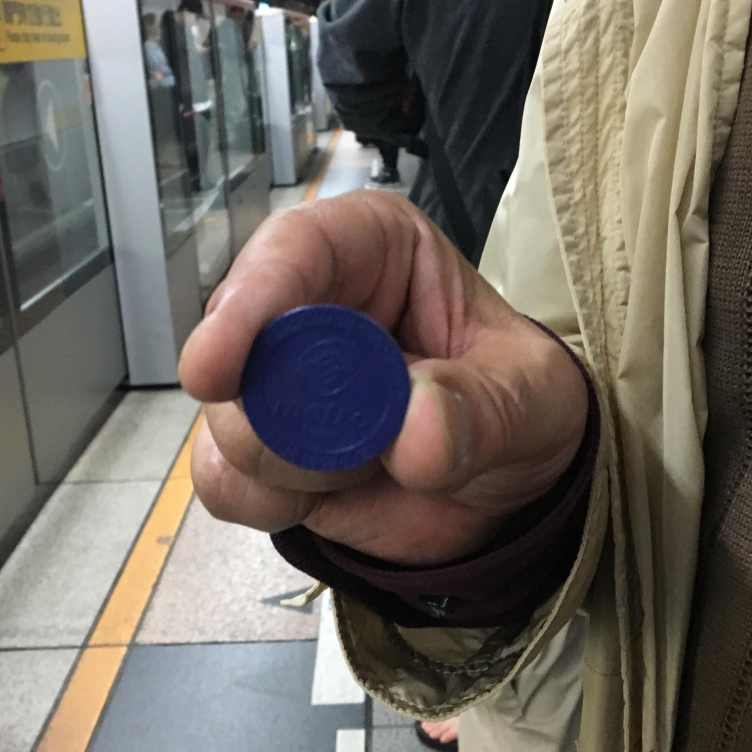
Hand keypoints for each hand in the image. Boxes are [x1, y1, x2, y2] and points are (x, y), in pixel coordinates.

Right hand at [179, 192, 587, 566]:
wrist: (505, 487)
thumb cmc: (516, 402)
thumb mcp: (532, 396)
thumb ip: (485, 408)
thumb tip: (416, 430)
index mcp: (372, 248)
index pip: (293, 251)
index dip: (250, 303)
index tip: (219, 371)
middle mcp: (307, 304)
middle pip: (240, 346)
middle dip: (281, 415)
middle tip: (353, 451)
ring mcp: (275, 382)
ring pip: (226, 424)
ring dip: (295, 468)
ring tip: (375, 464)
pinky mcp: (260, 450)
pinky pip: (226, 483)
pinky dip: (274, 504)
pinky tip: (333, 494)